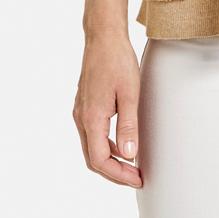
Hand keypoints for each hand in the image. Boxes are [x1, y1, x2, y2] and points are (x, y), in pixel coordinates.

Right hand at [73, 31, 142, 187]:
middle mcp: (81, 118)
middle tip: (137, 178)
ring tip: (133, 167)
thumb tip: (129, 154)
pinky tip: (123, 146)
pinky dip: (106, 147)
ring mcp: (81, 113)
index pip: (100, 160)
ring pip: (91, 148)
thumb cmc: (117, 61)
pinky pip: (92, 136)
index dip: (118, 174)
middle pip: (93, 159)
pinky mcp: (85, 107)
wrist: (103, 38)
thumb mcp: (130, 94)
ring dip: (111, 161)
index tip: (138, 179)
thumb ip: (128, 126)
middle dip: (115, 173)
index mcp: (91, 118)